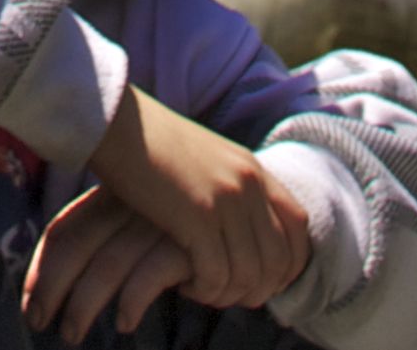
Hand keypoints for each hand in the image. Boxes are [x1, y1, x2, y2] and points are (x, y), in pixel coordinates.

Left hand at [22, 187, 192, 339]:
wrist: (257, 205)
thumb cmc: (191, 221)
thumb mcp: (148, 221)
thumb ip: (114, 236)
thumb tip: (65, 279)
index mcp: (117, 195)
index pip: (68, 228)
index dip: (44, 266)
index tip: (29, 305)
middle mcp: (133, 203)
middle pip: (78, 243)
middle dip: (52, 286)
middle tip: (39, 321)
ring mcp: (159, 219)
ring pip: (107, 263)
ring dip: (83, 302)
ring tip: (71, 332)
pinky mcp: (189, 239)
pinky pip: (150, 273)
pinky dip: (131, 299)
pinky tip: (125, 321)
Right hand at [70, 88, 313, 317]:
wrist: (117, 123)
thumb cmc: (152, 146)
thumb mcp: (207, 160)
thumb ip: (232, 189)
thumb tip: (246, 236)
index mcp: (252, 168)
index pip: (299, 226)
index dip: (290, 263)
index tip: (265, 281)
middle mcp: (248, 183)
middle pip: (278, 260)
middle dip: (257, 289)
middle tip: (225, 292)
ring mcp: (226, 199)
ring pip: (248, 275)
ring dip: (226, 293)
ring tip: (199, 287)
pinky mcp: (198, 217)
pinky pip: (217, 276)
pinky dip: (203, 290)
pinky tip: (183, 282)